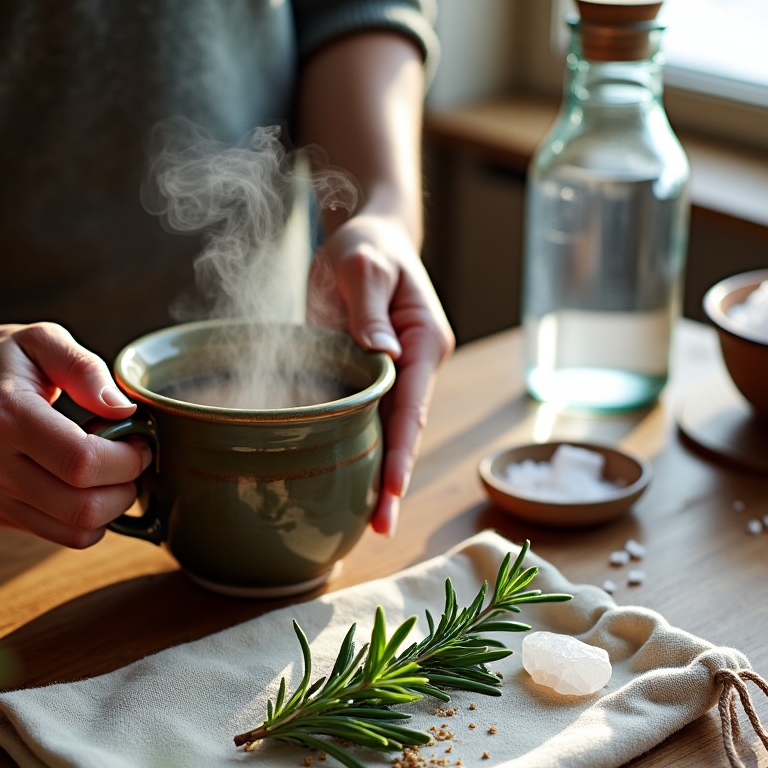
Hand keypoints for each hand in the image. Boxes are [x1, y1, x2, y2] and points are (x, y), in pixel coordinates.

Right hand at [0, 263, 150, 547]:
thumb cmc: (4, 360)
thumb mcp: (45, 340)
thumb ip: (85, 370)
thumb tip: (123, 411)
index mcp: (5, 416)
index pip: (82, 462)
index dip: (127, 459)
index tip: (139, 441)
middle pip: (83, 507)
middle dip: (126, 488)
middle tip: (132, 460)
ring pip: (75, 531)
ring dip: (111, 509)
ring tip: (110, 472)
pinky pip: (58, 534)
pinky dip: (86, 517)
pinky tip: (83, 483)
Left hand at [308, 213, 453, 534]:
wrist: (365, 241)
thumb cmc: (369, 246)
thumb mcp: (364, 265)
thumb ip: (369, 307)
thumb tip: (382, 354)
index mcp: (426, 343)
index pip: (414, 405)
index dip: (403, 449)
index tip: (393, 487)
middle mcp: (415, 367)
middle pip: (405, 432)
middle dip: (394, 480)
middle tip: (379, 527)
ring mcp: (393, 377)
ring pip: (386, 433)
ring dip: (376, 475)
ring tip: (365, 522)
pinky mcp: (368, 379)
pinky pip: (363, 420)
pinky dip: (356, 452)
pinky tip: (341, 483)